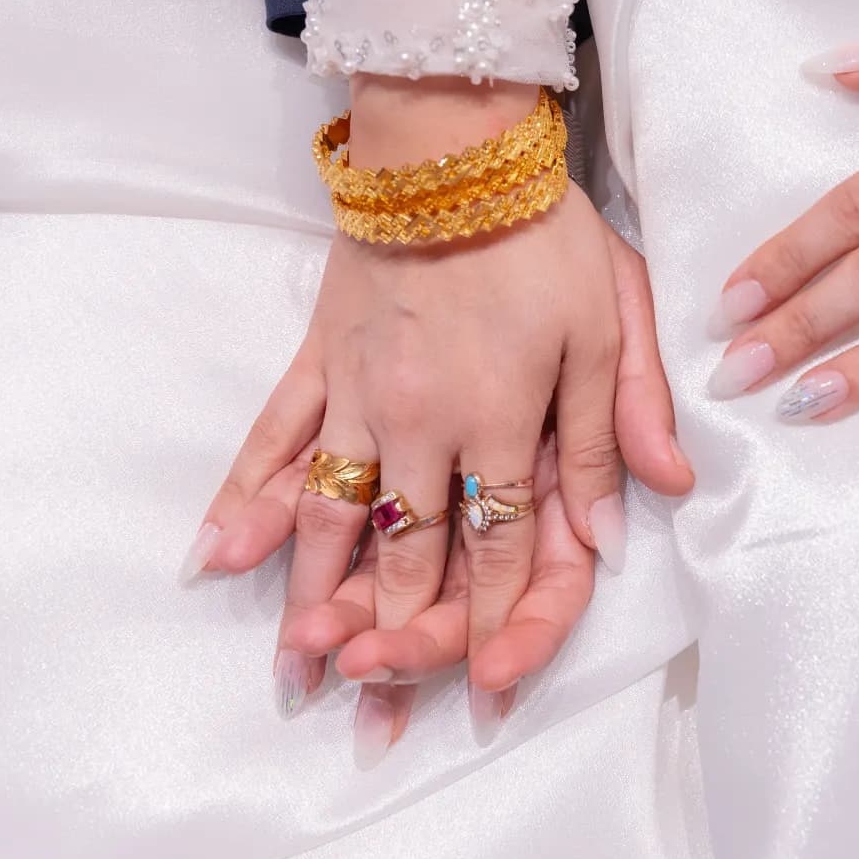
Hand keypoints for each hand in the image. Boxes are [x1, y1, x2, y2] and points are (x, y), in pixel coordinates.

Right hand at [185, 80, 691, 731]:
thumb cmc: (545, 231)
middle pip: (411, 555)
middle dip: (400, 642)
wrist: (451, 143)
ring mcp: (357, 395)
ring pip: (331, 518)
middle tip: (377, 715)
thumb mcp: (614, 318)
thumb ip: (619, 422)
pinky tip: (215, 558)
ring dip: (311, 600)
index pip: (505, 545)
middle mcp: (423, 422)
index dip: (504, 622)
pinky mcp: (314, 361)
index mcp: (505, 418)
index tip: (492, 688)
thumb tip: (644, 512)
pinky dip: (241, 500)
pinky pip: (271, 440)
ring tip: (296, 673)